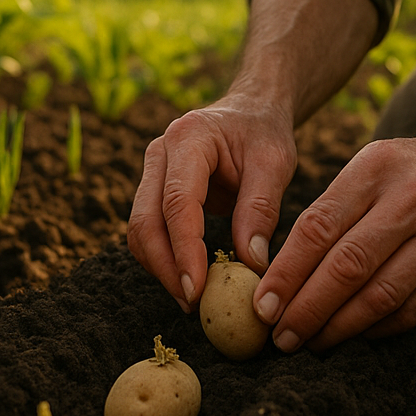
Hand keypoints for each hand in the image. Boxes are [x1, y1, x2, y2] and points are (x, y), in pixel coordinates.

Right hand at [127, 95, 296, 310]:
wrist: (251, 112)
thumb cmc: (264, 134)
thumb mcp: (275, 163)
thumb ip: (261, 209)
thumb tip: (251, 264)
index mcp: (189, 138)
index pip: (177, 202)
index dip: (183, 250)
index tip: (198, 289)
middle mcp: (159, 153)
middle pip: (145, 220)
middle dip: (165, 267)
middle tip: (193, 304)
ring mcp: (152, 171)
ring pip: (140, 230)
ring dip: (161, 268)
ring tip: (193, 299)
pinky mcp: (154, 190)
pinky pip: (150, 230)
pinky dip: (165, 259)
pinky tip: (189, 280)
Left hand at [253, 124, 415, 350]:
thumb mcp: (374, 164)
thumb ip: (334, 209)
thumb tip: (283, 273)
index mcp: (377, 167)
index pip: (319, 226)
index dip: (286, 272)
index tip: (261, 305)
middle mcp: (413, 199)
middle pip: (347, 267)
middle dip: (306, 309)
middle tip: (279, 337)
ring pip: (380, 296)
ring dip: (339, 328)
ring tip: (311, 343)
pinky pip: (413, 308)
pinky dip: (378, 329)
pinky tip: (355, 335)